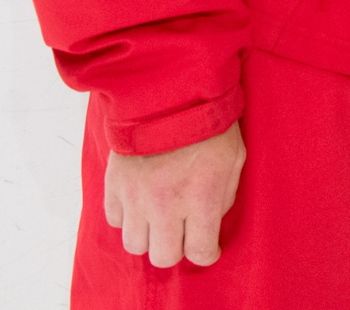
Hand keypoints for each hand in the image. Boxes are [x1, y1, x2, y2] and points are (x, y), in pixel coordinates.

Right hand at [104, 121, 244, 267]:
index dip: (206, 252)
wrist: (170, 92)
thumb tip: (210, 219)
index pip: (198, 251)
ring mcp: (135, 196)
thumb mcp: (235, 158)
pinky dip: (127, 217)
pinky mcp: (114, 185)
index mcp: (200, 198)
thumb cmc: (211, 123)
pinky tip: (140, 202)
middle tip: (182, 231)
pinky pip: (114, 221)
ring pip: (134, 244)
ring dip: (149, 235)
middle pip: (162, 257)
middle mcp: (165, 204)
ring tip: (159, 216)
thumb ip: (224, 195)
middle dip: (175, 248)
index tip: (207, 246)